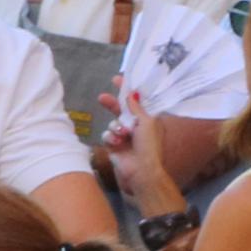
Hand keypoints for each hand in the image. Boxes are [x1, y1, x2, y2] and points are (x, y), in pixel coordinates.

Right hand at [105, 81, 182, 212]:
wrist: (140, 171)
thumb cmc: (149, 145)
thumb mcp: (146, 122)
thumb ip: (136, 108)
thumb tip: (132, 93)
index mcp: (148, 120)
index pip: (137, 101)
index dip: (127, 91)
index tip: (117, 79)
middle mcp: (136, 126)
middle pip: (121, 110)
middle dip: (112, 105)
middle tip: (101, 98)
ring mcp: (124, 136)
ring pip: (112, 123)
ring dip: (116, 127)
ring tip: (122, 135)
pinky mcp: (113, 146)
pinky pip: (107, 135)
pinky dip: (111, 138)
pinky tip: (116, 143)